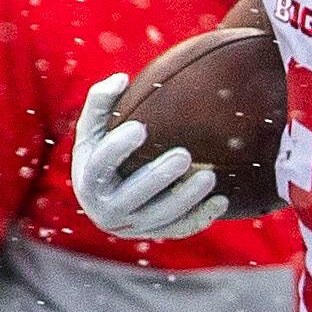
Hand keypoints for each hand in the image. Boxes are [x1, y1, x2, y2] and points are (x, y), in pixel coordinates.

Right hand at [70, 72, 223, 240]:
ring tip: (210, 177)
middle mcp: (108, 209)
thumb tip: (122, 79)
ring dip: (187, 199)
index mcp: (89, 180)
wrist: (107, 198)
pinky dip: (201, 217)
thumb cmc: (102, 153)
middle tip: (184, 155)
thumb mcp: (93, 129)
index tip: (140, 128)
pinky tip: (222, 200)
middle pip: (133, 196)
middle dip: (159, 177)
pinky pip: (180, 228)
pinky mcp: (156, 233)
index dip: (119, 148)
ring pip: (161, 216)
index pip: (101, 164)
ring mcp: (134, 225)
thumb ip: (101, 102)